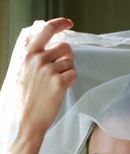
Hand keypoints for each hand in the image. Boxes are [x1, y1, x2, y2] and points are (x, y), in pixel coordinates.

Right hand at [18, 18, 76, 136]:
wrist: (28, 120)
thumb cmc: (26, 100)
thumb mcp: (22, 74)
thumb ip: (32, 60)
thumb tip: (45, 50)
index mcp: (28, 56)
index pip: (45, 30)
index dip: (59, 24)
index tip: (68, 23)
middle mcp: (39, 60)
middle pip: (65, 47)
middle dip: (68, 57)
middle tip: (63, 68)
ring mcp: (49, 71)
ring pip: (70, 63)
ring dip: (69, 71)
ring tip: (58, 83)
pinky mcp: (59, 83)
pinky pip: (74, 74)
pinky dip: (71, 81)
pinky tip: (62, 88)